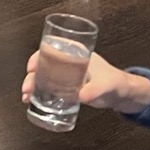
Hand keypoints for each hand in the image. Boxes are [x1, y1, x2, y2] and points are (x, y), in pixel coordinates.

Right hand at [20, 49, 149, 114]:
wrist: (122, 95)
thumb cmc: (115, 83)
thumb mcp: (106, 85)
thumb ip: (95, 90)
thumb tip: (81, 96)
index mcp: (75, 53)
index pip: (51, 49)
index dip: (38, 57)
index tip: (31, 69)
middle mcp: (67, 62)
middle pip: (43, 64)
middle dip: (32, 76)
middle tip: (27, 88)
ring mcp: (65, 75)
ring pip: (43, 76)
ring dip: (33, 85)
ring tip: (27, 97)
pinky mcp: (66, 87)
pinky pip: (49, 87)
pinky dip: (39, 92)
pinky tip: (33, 100)